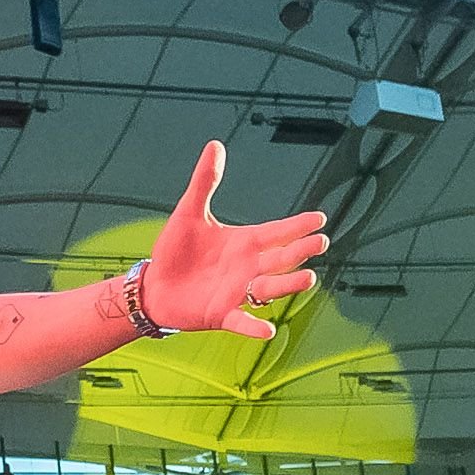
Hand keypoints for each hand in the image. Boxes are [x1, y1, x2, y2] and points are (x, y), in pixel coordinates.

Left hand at [137, 142, 326, 341]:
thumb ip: (205, 182)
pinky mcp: (222, 314)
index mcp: (244, 243)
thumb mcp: (189, 212)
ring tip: (309, 278)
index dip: (297, 226)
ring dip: (289, 284)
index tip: (319, 218)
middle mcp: (248, 268)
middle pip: (280, 258)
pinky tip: (267, 329)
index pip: (277, 232)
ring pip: (270, 288)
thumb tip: (215, 145)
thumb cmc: (176, 251)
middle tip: (320, 242)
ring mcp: (238, 292)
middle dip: (300, 251)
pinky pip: (242, 321)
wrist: (154, 285)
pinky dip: (254, 327)